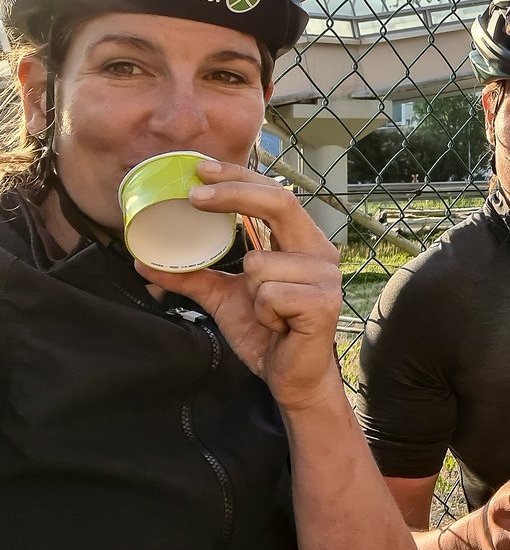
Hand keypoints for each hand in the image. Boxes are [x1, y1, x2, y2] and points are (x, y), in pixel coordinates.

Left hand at [135, 160, 343, 411]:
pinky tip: (279, 327)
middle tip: (194, 197)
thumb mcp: (223, 297)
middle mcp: (319, 251)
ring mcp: (326, 276)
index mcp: (301, 242)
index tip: (201, 170)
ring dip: (250, 293)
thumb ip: (192, 275)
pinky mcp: (324, 303)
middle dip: (234, 195)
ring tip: (268, 315)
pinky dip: (265, 314)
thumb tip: (143, 261)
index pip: (274, 194)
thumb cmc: (266, 332)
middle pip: (279, 202)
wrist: (292, 379)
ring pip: (260, 263)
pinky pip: (271, 294)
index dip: (239, 177)